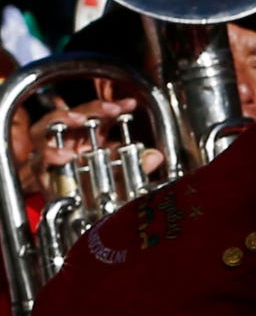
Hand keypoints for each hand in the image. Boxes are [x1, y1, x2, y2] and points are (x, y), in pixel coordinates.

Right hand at [31, 98, 165, 195]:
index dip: (114, 106)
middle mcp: (68, 140)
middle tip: (109, 109)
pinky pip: (39, 158)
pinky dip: (50, 155)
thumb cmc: (94, 187)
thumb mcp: (121, 174)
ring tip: (79, 119)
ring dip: (61, 118)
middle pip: (73, 114)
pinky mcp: (40, 170)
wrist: (72, 211)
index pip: (99, 115)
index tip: (130, 104)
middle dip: (92, 108)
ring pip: (44, 127)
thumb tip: (156, 156)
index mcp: (88, 136)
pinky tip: (65, 155)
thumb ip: (138, 164)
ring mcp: (51, 152)